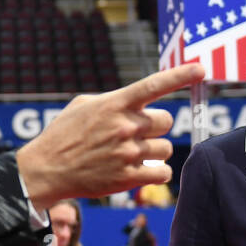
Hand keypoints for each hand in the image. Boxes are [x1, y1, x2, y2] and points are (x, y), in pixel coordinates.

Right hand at [16, 63, 204, 210]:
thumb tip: (139, 101)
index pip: (153, 85)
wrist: (46, 169)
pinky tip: (140, 170)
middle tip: (136, 134)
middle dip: (154, 127)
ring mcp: (128, 153)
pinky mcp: (128, 178)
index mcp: (114, 104)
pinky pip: (162, 173)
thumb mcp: (83, 105)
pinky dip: (156, 172)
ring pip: (165, 148)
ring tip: (131, 154)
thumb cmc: (63, 134)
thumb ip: (114, 100)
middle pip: (165, 122)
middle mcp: (125, 126)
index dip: (180, 75)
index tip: (200, 68)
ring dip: (153, 151)